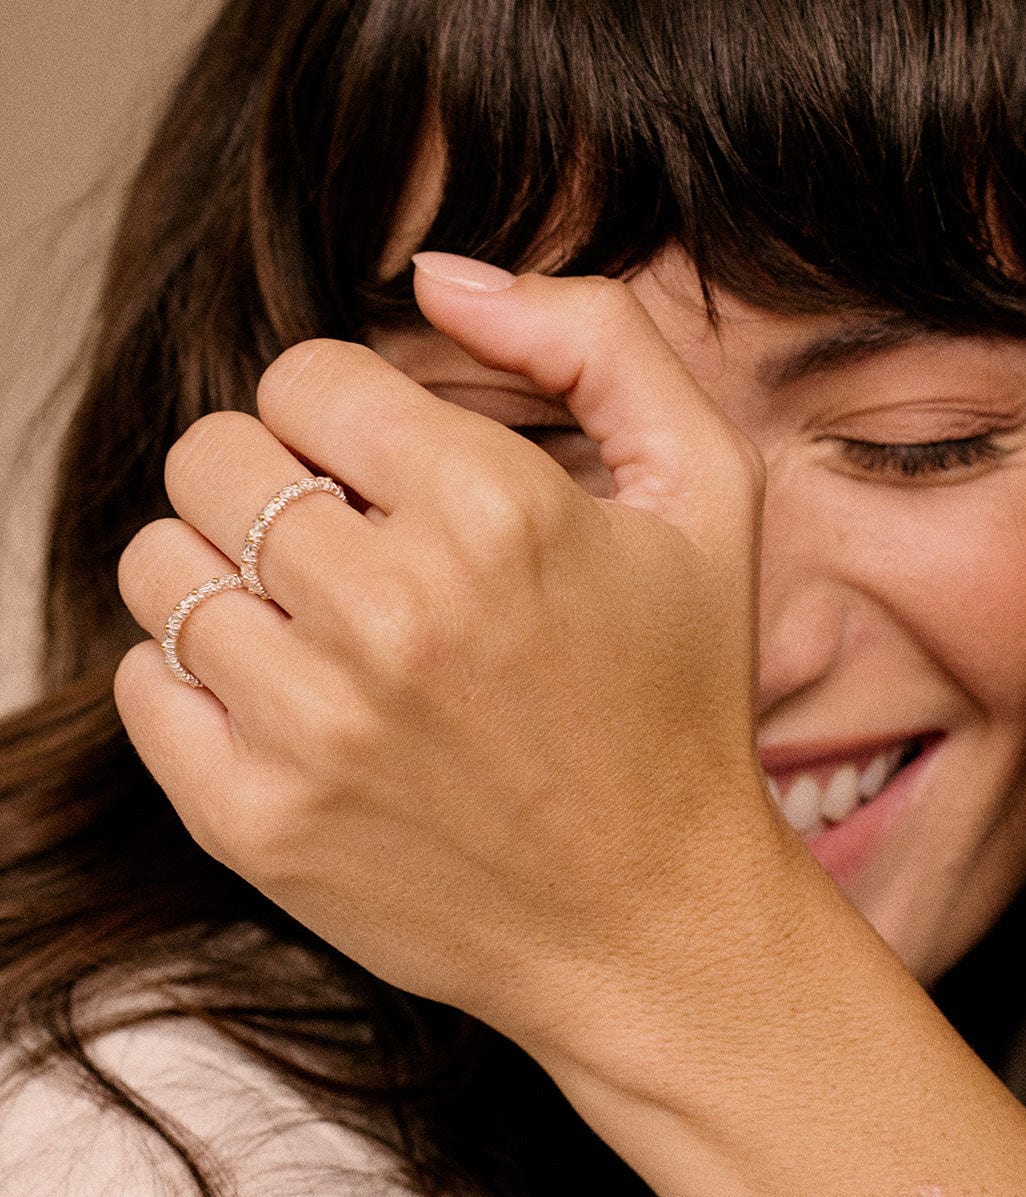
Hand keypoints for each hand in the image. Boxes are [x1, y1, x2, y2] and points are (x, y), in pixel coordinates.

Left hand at [115, 255, 774, 1059]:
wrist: (654, 918)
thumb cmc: (682, 702)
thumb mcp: (707, 492)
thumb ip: (595, 338)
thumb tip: (440, 276)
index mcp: (492, 511)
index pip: (305, 377)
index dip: (346, 412)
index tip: (390, 470)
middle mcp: (388, 613)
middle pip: (211, 456)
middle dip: (275, 476)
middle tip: (349, 537)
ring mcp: (311, 726)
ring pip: (162, 563)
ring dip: (231, 572)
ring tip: (322, 619)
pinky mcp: (258, 822)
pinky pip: (144, 681)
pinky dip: (201, 673)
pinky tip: (294, 697)